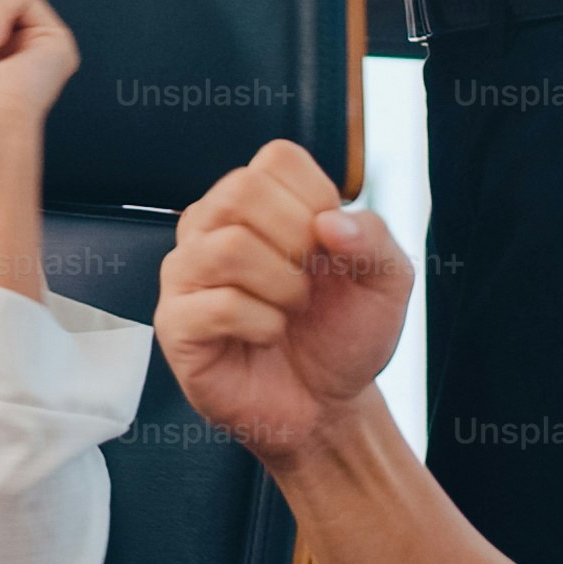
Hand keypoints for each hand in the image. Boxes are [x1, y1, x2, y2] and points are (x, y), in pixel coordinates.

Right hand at [158, 139, 412, 461]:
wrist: (326, 406)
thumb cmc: (344, 335)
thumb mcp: (386, 282)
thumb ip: (374, 239)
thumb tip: (331, 222)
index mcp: (256, 201)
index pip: (277, 158)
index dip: (317, 198)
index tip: (330, 243)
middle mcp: (212, 226)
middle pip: (241, 190)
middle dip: (297, 240)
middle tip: (309, 280)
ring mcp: (186, 273)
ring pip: (229, 247)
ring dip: (283, 287)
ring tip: (290, 310)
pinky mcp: (176, 323)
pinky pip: (218, 305)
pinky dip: (262, 325)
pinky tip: (267, 335)